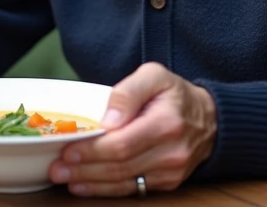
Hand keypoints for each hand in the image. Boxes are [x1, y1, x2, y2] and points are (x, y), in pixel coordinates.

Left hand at [49, 62, 216, 196]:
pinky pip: (133, 189)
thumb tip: (107, 119)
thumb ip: (128, 92)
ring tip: (65, 178)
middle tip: (57, 168)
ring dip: (91, 183)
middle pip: (120, 166)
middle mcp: (171, 152)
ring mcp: (171, 171)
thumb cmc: (176, 95)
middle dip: (85, 169)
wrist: (210, 119)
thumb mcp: (154, 76)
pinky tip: (85, 186)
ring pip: (125, 182)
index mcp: (167, 123)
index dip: (92, 151)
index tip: (68, 150)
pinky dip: (106, 190)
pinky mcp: (168, 182)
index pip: (123, 143)